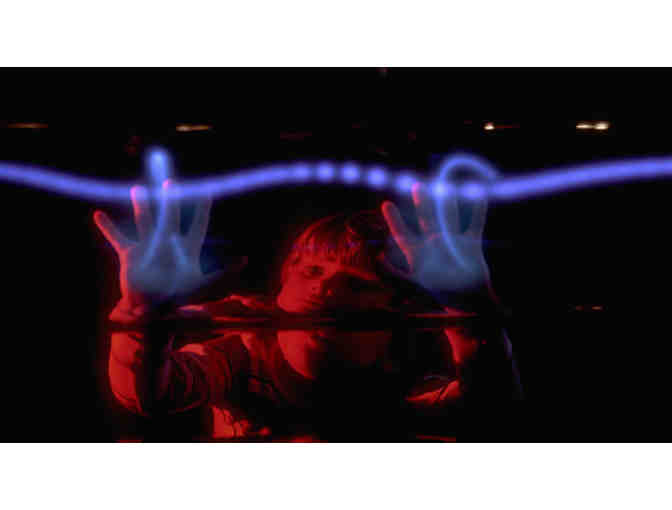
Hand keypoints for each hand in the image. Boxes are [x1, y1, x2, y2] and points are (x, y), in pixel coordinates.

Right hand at [94, 180, 231, 312]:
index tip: (206, 190)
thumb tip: (245, 261)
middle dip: (171, 202)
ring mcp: (149, 247)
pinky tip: (98, 215)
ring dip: (142, 207)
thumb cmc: (179, 299)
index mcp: (187, 249)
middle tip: (171, 183)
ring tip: (137, 190)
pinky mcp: (131, 256)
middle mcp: (168, 244)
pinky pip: (118, 239)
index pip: (197, 224)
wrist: (152, 312)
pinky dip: (108, 228)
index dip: (202, 209)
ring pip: (146, 222)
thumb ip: (224, 275)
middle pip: (171, 218)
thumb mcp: (203, 287)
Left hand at [381, 182, 490, 296]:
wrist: (467, 299)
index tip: (386, 204)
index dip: (394, 220)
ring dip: (448, 203)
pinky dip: (479, 210)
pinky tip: (480, 195)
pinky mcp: (470, 243)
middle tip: (417, 185)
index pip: (402, 233)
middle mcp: (433, 243)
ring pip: (449, 217)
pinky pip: (475, 223)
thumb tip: (378, 257)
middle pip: (426, 218)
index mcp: (418, 252)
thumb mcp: (416, 282)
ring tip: (446, 186)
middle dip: (422, 203)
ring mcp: (452, 241)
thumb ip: (397, 272)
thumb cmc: (440, 292)